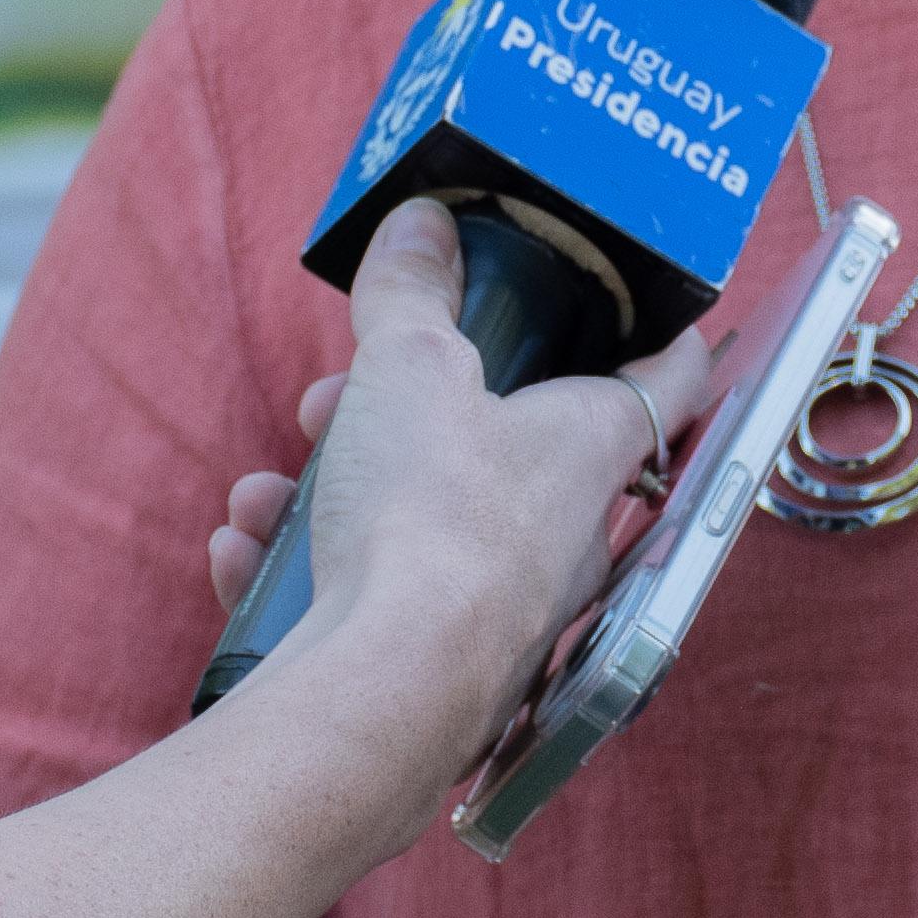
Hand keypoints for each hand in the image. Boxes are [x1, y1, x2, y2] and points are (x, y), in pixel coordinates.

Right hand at [212, 198, 711, 792]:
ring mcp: (507, 612)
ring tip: (277, 488)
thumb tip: (420, 224)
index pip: (668, 378)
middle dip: (406, 414)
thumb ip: (411, 292)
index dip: (660, 337)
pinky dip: (307, 573)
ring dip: (335, 495)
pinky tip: (250, 554)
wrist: (386, 693)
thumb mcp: (408, 367)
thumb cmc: (429, 522)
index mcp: (590, 446)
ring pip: (421, 526)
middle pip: (503, 448)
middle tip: (339, 400)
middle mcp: (567, 535)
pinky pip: (374, 602)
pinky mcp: (444, 674)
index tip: (646, 315)